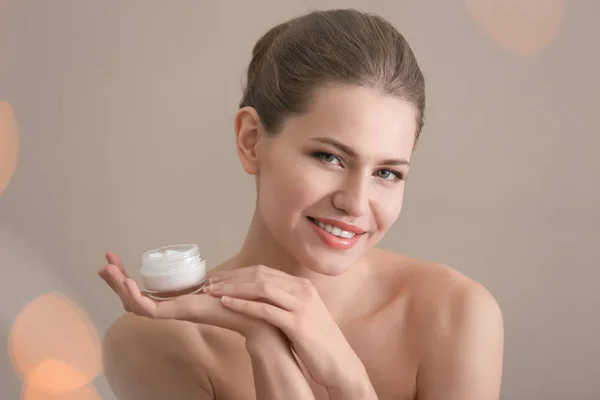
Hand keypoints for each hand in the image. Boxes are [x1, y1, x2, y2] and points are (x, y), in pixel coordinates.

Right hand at [97, 252, 280, 343]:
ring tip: (109, 269)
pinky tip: (128, 283)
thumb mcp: (219, 287)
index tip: (113, 260)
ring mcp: (172, 314)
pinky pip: (149, 310)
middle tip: (104, 261)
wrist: (254, 316)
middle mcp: (170, 309)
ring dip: (120, 285)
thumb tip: (206, 278)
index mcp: (176, 303)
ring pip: (135, 304)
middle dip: (116, 279)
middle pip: (133, 298)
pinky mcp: (177, 316)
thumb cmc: (239, 301)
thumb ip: (208, 284)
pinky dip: (136, 297)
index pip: (143, 292)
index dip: (126, 278)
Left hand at [204, 265, 369, 390]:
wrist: (340, 363)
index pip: (264, 271)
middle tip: (208, 283)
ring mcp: (301, 305)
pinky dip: (244, 305)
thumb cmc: (318, 343)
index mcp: (301, 286)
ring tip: (212, 292)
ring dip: (233, 288)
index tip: (218, 278)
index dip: (238, 273)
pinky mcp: (298, 324)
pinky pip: (266, 309)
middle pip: (260, 275)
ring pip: (261, 288)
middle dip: (231, 277)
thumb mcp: (302, 315)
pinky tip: (227, 304)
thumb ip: (284, 303)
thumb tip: (259, 300)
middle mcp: (302, 290)